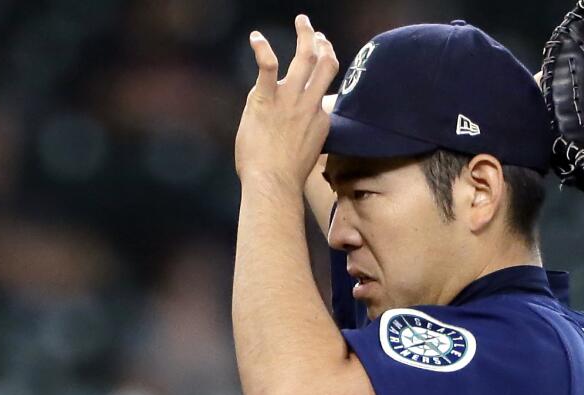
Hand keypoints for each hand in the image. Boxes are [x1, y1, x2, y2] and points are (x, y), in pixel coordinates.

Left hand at [235, 15, 339, 189]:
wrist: (273, 184)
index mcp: (320, 118)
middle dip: (323, 45)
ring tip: (302, 21)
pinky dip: (262, 48)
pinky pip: (268, 65)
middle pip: (327, 65)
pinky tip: (256, 37)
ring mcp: (289, 100)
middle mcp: (309, 104)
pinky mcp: (266, 99)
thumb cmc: (284, 176)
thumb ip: (308, 134)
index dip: (321, 75)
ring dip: (306, 36)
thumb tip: (304, 133)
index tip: (318, 64)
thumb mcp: (307, 152)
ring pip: (307, 58)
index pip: (324, 90)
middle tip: (317, 33)